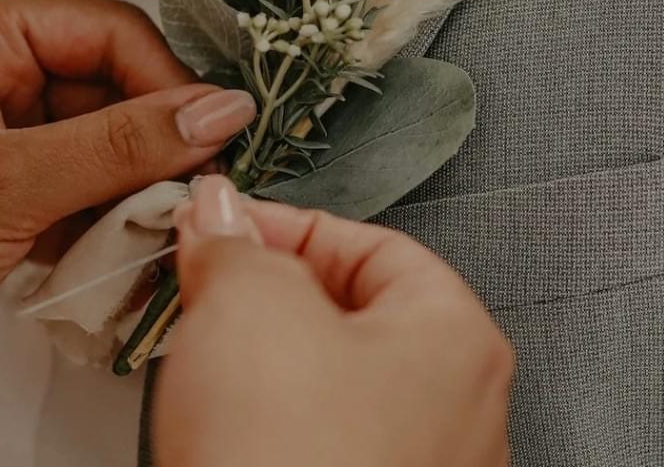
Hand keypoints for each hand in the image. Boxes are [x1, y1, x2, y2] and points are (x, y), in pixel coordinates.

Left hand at [0, 0, 255, 456]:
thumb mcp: (3, 186)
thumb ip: (121, 144)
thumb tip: (217, 111)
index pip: (107, 30)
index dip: (166, 83)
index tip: (213, 137)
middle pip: (112, 86)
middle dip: (151, 145)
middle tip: (190, 193)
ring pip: (104, 143)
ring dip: (132, 190)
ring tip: (146, 231)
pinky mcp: (0, 191)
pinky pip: (82, 188)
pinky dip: (106, 221)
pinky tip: (112, 253)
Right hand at [155, 177, 513, 466]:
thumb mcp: (250, 309)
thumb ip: (239, 248)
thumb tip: (222, 219)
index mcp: (456, 339)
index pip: (372, 244)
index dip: (285, 228)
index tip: (220, 230)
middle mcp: (458, 411)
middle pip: (356, 317)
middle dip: (270, 299)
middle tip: (205, 295)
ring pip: (336, 387)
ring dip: (268, 367)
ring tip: (209, 372)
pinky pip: (323, 446)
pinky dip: (275, 428)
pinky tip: (231, 437)